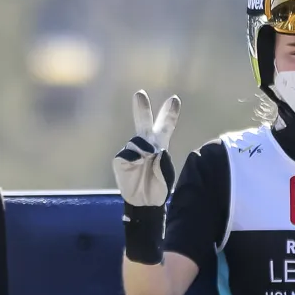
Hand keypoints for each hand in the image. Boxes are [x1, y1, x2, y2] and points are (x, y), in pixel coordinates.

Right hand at [113, 90, 179, 207]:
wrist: (145, 201)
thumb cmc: (159, 185)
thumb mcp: (167, 172)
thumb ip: (160, 158)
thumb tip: (144, 149)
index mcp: (160, 145)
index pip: (165, 126)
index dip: (170, 113)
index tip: (174, 99)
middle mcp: (145, 144)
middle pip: (143, 123)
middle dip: (141, 108)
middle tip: (139, 93)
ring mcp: (132, 150)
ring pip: (137, 141)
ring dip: (145, 150)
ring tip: (147, 162)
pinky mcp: (121, 159)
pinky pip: (127, 153)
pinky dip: (133, 159)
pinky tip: (136, 167)